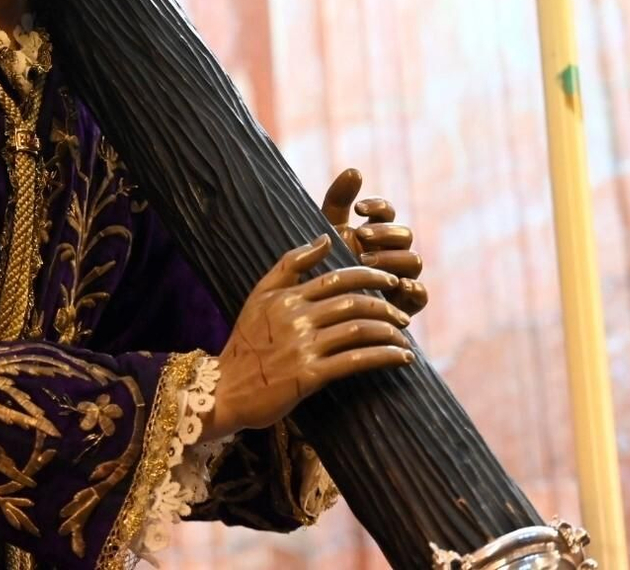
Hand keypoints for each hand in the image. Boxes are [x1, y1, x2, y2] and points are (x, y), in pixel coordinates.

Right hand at [202, 236, 414, 441]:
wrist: (225, 389)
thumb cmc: (245, 343)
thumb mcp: (259, 295)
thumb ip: (290, 264)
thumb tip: (325, 239)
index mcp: (286, 297)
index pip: (338, 278)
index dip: (371, 275)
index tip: (392, 279)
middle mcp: (296, 318)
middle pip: (354, 304)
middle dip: (386, 308)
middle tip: (403, 316)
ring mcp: (303, 347)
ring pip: (359, 331)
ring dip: (389, 333)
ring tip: (404, 339)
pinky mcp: (309, 375)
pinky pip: (355, 361)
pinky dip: (383, 357)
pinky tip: (400, 358)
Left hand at [324, 168, 427, 315]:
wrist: (317, 313)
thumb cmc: (321, 269)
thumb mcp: (327, 232)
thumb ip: (339, 201)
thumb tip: (355, 169)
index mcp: (373, 233)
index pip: (387, 213)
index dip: (379, 208)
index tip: (359, 209)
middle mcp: (389, 254)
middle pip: (404, 234)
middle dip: (385, 233)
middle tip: (362, 237)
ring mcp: (399, 279)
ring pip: (414, 261)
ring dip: (393, 258)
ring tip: (367, 262)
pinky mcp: (403, 306)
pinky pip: (421, 295)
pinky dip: (414, 288)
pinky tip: (398, 285)